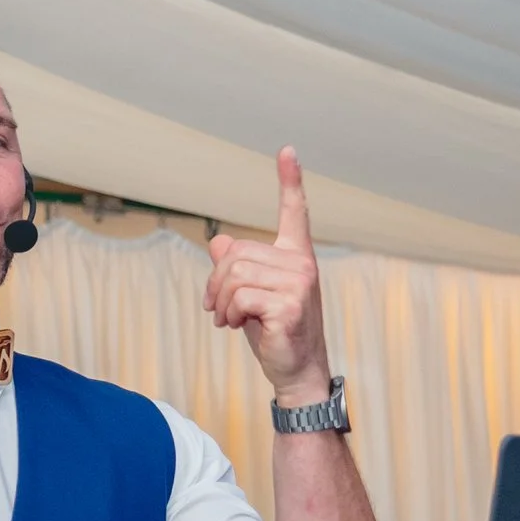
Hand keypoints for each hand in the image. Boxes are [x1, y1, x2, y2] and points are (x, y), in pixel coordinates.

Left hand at [204, 146, 331, 405]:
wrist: (294, 370)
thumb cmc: (272, 330)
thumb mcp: (249, 294)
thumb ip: (235, 267)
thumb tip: (218, 243)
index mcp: (295, 255)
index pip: (295, 212)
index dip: (290, 181)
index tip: (287, 150)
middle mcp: (302, 263)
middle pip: (235, 255)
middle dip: (217, 284)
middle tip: (218, 308)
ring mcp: (299, 283)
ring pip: (234, 276)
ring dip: (221, 302)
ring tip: (230, 319)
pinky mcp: (290, 305)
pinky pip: (240, 297)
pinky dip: (229, 314)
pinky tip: (238, 326)